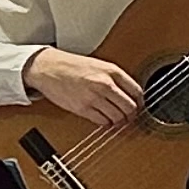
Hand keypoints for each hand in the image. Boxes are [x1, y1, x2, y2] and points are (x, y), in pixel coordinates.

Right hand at [28, 50, 143, 125]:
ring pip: (118, 117)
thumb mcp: (100, 65)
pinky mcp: (82, 108)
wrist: (48, 68)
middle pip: (130, 107)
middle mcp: (105, 84)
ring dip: (120, 121)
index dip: (140, 102)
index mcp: (112, 71)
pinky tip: (105, 120)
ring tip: (117, 120)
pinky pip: (102, 121)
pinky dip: (106, 123)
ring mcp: (94, 97)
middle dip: (132, 115)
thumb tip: (131, 93)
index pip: (137, 91)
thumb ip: (116, 78)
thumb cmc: (72, 65)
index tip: (139, 106)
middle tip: (130, 117)